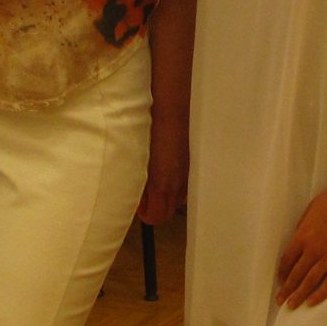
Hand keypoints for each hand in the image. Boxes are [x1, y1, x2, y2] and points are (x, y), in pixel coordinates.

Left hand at [137, 109, 188, 223]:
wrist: (172, 108)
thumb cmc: (151, 131)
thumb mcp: (138, 158)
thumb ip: (137, 180)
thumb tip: (134, 192)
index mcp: (162, 185)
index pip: (156, 217)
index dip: (144, 214)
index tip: (136, 202)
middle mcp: (178, 184)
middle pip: (167, 212)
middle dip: (155, 207)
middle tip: (143, 192)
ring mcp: (187, 174)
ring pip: (177, 199)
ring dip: (165, 196)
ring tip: (153, 180)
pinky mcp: (192, 164)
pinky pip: (184, 185)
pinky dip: (174, 184)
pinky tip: (165, 169)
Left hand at [274, 188, 326, 307]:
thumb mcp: (310, 210)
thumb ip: (302, 227)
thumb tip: (297, 242)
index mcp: (301, 236)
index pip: (287, 260)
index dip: (282, 273)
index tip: (280, 281)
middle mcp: (312, 251)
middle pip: (296, 274)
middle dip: (286, 289)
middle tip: (280, 301)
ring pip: (310, 281)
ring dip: (299, 295)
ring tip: (291, 306)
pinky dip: (320, 294)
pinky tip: (311, 302)